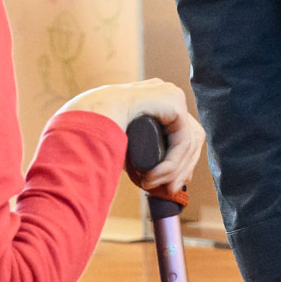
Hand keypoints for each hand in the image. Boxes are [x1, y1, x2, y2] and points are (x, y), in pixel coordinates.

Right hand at [67, 78, 205, 197]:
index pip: (183, 133)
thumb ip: (139, 152)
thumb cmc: (99, 130)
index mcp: (158, 98)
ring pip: (189, 141)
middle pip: (191, 137)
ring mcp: (172, 94)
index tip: (171, 183)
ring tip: (154, 185)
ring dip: (175, 169)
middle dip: (183, 167)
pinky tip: (157, 175)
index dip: (182, 161)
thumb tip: (150, 178)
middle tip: (170, 189)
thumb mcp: (128, 142)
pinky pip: (183, 139)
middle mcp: (168, 92)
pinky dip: (173, 162)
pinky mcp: (174, 102)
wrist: (89, 116)